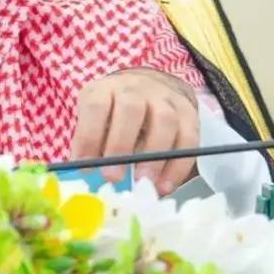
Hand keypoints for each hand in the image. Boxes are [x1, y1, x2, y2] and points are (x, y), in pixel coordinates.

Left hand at [68, 68, 200, 192]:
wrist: (150, 87)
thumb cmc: (114, 111)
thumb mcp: (95, 118)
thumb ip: (91, 142)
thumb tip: (86, 174)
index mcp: (106, 89)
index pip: (96, 106)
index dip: (89, 136)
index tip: (85, 167)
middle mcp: (136, 89)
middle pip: (131, 110)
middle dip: (121, 145)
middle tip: (114, 177)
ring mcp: (164, 98)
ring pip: (164, 121)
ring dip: (155, 156)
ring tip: (144, 183)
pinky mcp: (187, 112)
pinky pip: (188, 138)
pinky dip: (178, 165)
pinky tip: (165, 186)